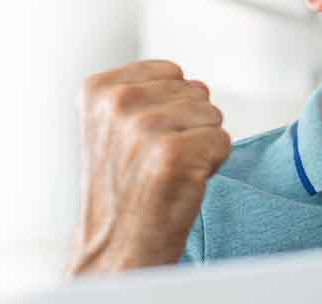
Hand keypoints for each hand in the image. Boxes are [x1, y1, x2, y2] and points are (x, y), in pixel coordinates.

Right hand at [69, 60, 231, 274]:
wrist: (116, 249)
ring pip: (213, 116)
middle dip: (187, 126)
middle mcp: (117, 103)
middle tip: (156, 162)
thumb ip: (156, 96)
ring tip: (167, 173)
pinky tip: (182, 184)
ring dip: (200, 147)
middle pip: (196, 91)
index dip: (169, 108)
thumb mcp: (118, 129)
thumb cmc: (124, 192)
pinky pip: (223, 141)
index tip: (143, 143)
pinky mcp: (172, 155)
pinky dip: (212, 165)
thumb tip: (201, 84)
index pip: (172, 71)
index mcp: (98, 89)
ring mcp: (144, 128)